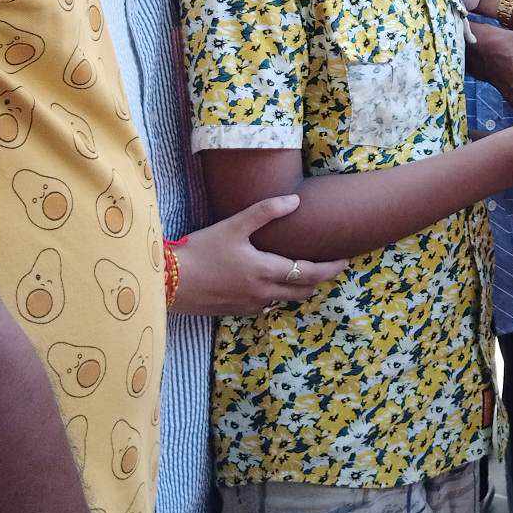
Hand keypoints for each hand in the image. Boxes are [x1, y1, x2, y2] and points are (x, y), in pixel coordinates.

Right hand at [170, 194, 350, 315]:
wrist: (168, 282)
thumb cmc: (200, 251)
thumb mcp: (233, 226)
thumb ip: (265, 212)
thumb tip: (295, 201)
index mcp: (265, 271)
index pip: (310, 273)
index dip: (331, 268)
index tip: (345, 261)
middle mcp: (262, 293)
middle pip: (303, 291)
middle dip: (319, 279)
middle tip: (328, 266)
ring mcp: (250, 305)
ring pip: (285, 300)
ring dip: (298, 288)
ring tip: (303, 271)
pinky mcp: (237, 311)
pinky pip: (266, 305)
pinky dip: (277, 294)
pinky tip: (271, 281)